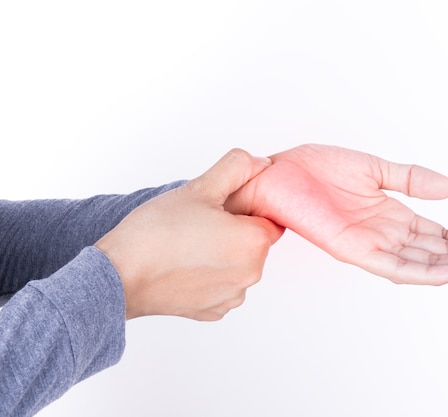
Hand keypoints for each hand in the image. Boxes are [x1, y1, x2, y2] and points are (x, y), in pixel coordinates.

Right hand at [95, 149, 283, 320]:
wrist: (119, 277)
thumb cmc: (155, 234)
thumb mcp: (199, 187)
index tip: (223, 207)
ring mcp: (232, 296)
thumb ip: (237, 168)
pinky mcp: (213, 311)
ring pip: (237, 264)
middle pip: (254, 243)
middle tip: (200, 221)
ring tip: (188, 244)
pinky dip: (209, 275)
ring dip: (222, 254)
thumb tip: (261, 164)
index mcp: (254, 242)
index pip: (269, 218)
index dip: (248, 209)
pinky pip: (221, 285)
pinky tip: (184, 265)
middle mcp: (250, 274)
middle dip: (234, 230)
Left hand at [225, 144, 447, 284]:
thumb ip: (410, 178)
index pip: (444, 232)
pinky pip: (397, 267)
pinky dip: (429, 271)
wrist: (273, 175)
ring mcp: (373, 246)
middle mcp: (388, 236)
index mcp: (393, 217)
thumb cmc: (311, 170)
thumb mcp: (372, 168)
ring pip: (429, 263)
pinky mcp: (355, 250)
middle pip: (445, 250)